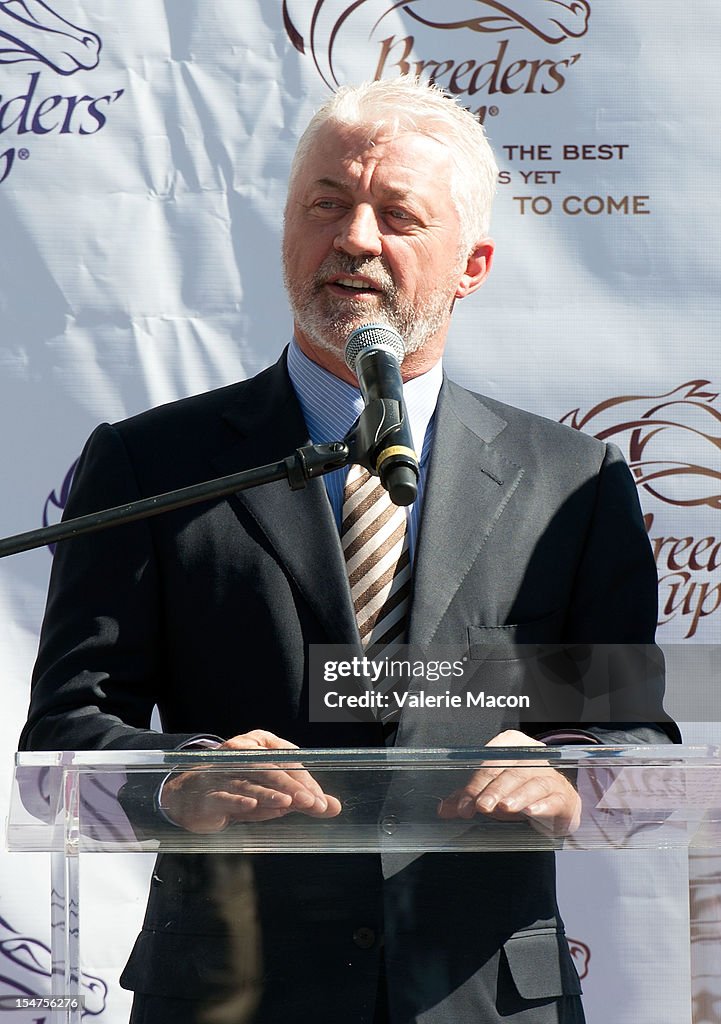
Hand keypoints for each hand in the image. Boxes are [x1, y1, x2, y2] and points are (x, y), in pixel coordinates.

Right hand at [160, 729, 341, 832]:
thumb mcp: (269, 793)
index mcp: (258, 745)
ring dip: (269, 794)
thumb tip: (335, 807)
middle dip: (294, 788)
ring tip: (289, 803)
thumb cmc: (237, 792)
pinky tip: (250, 806)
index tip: (322, 800)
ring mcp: (222, 774)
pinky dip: (238, 801)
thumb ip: (300, 799)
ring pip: (249, 783)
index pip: (287, 761)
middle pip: (271, 770)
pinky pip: (224, 796)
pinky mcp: (207, 795)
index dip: (306, 780)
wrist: (187, 797)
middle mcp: (239, 756)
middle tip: (315, 804)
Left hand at [437, 730, 580, 835]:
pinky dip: (543, 805)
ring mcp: (549, 776)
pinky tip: (531, 812)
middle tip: (481, 807)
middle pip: (510, 772)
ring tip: (504, 807)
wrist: (556, 802)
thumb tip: (443, 809)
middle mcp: (531, 758)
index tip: (464, 805)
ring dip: (517, 796)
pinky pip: (554, 798)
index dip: (475, 783)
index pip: (489, 763)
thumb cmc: (519, 791)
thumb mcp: (492, 792)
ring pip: (532, 783)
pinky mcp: (564, 796)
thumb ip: (469, 798)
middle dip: (493, 790)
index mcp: (510, 747)